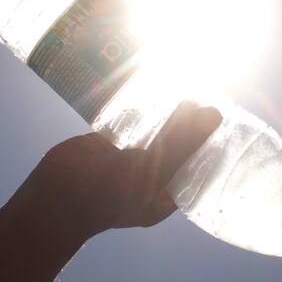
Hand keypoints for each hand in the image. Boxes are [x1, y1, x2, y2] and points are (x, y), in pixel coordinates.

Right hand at [29, 102, 222, 239]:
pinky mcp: (110, 142)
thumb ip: (182, 146)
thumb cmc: (108, 195)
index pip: (198, 166)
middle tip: (207, 95)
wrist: (55, 196)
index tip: (226, 120)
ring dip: (168, 112)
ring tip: (186, 86)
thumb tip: (214, 116)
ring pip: (155, 130)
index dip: (211, 144)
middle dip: (191, 124)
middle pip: (179, 144)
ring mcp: (130, 158)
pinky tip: (153, 86)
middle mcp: (152, 176)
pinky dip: (141, 107)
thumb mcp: (152, 173)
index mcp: (167, 194)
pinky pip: (131, 122)